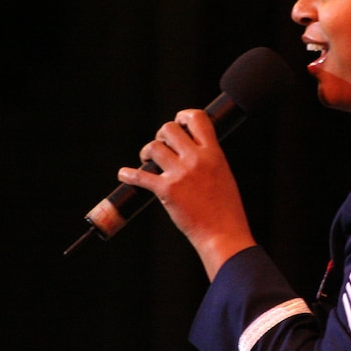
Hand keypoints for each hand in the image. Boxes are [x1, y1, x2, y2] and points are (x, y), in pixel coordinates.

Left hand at [118, 109, 255, 279]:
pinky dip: (129, 175)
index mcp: (214, 153)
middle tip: (160, 146)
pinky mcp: (167, 191)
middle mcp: (196, 159)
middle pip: (169, 129)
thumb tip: (191, 150)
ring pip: (154, 148)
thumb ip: (208, 159)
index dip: (184, 116)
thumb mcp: (223, 174)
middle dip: (161, 135)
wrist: (223, 234)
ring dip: (147, 153)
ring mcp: (181, 174)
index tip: (179, 122)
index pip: (197, 118)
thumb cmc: (226, 209)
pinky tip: (124, 175)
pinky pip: (140, 176)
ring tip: (147, 162)